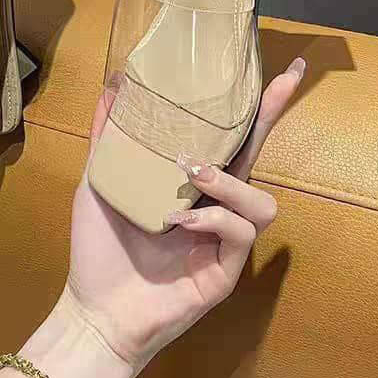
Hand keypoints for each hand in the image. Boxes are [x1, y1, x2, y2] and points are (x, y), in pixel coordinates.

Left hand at [65, 57, 305, 369]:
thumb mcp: (99, 183)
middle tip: (283, 81)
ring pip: (260, 201)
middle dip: (270, 118)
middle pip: (257, 157)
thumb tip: (112, 85)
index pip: (226, 140)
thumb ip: (108, 139)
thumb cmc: (99, 248)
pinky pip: (240, 234)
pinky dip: (212, 221)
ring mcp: (224, 241)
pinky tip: (180, 223)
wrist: (95, 309)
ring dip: (228, 181)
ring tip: (191, 174)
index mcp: (188, 186)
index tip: (276, 69)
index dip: (251, 108)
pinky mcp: (227, 270)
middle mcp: (214, 208)